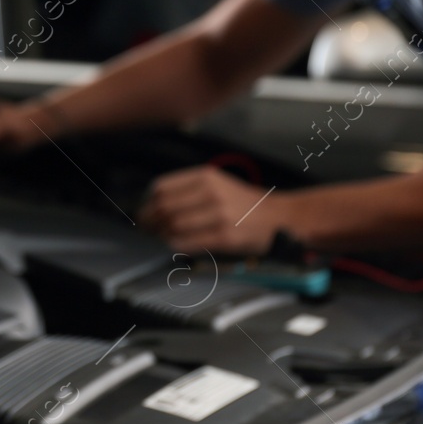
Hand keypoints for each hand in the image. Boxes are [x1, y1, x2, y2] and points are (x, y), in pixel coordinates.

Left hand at [138, 164, 281, 254]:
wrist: (279, 217)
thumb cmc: (244, 203)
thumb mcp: (217, 184)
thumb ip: (188, 190)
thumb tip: (154, 206)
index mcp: (206, 176)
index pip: (162, 188)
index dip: (146, 203)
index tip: (143, 213)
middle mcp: (212, 192)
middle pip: (164, 207)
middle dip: (150, 222)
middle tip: (146, 231)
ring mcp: (220, 214)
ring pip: (174, 225)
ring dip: (161, 235)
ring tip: (160, 239)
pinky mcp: (226, 236)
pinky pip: (189, 242)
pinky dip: (176, 246)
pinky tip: (174, 246)